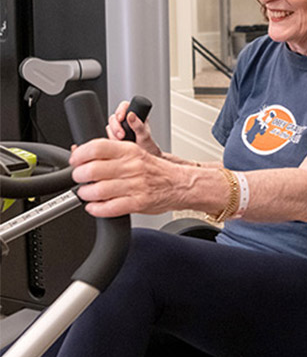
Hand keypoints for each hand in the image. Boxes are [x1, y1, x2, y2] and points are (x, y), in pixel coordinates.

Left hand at [69, 138, 183, 217]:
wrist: (181, 184)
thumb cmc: (155, 171)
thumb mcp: (135, 154)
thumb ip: (110, 152)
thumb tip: (79, 150)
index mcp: (130, 151)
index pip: (97, 147)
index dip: (80, 155)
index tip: (76, 161)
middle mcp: (132, 167)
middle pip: (93, 170)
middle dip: (79, 176)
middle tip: (80, 178)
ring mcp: (136, 185)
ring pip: (98, 190)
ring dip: (86, 194)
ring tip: (87, 193)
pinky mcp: (138, 203)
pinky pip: (109, 208)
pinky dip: (96, 209)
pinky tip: (95, 206)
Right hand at [107, 100, 161, 156]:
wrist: (145, 160)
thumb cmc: (149, 148)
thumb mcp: (145, 136)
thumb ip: (139, 126)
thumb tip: (131, 115)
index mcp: (137, 116)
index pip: (125, 106)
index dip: (120, 110)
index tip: (121, 118)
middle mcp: (128, 121)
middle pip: (114, 117)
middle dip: (116, 127)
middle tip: (122, 135)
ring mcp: (120, 129)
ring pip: (109, 127)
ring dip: (114, 135)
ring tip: (122, 141)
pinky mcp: (115, 137)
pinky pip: (107, 136)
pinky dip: (111, 140)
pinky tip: (119, 144)